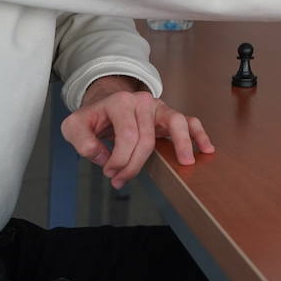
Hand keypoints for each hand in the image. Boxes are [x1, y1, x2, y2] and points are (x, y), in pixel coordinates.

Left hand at [61, 76, 214, 188]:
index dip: (119, 160)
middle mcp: (143, 101)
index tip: (109, 172)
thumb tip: (103, 156)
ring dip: (181, 144)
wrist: (105, 103)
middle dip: (135, 164)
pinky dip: (198, 135)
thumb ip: (82, 141)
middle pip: (147, 138)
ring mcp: (159, 107)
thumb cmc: (93, 117)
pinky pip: (189, 121)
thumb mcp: (74, 126)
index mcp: (120, 102)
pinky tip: (206, 149)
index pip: (127, 136)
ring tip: (185, 162)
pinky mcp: (168, 115)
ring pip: (175, 123)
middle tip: (122, 178)